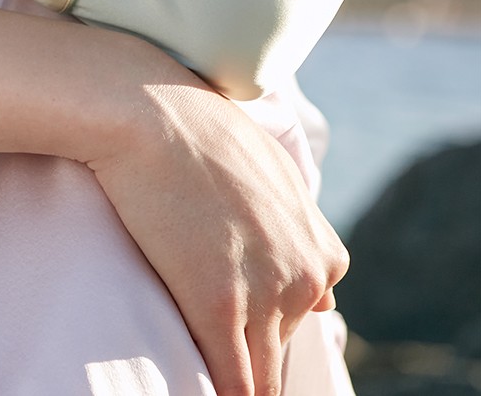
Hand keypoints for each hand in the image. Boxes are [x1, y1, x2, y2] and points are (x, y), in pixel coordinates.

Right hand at [85, 81, 345, 395]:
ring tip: (210, 381)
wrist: (152, 112)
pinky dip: (224, 392)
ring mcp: (266, 295)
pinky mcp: (218, 305)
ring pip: (261, 369)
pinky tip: (206, 394)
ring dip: (240, 378)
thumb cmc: (201, 130)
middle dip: (253, 357)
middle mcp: (307, 278)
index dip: (263, 326)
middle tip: (225, 358)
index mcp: (324, 252)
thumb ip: (304, 233)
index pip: (304, 316)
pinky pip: (232, 375)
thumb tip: (329, 295)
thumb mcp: (275, 175)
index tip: (236, 333)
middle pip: (280, 346)